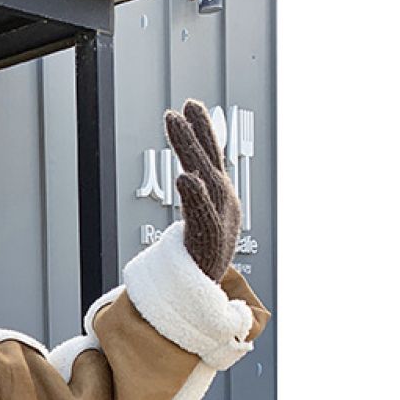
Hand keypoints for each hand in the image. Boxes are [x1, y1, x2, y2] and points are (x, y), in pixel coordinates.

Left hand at [164, 98, 242, 281]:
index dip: (202, 131)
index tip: (189, 105)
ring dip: (190, 150)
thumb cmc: (200, 257)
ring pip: (205, 180)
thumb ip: (195, 195)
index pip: (211, 157)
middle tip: (179, 109)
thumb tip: (188, 172)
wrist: (204, 295)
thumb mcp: (201, 219)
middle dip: (195, 134)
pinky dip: (195, 195)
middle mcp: (224, 203)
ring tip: (175, 126)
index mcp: (221, 196)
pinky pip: (202, 214)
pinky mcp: (210, 240)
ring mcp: (220, 220)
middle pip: (208, 162)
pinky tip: (184, 177)